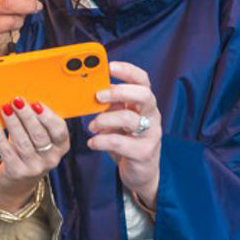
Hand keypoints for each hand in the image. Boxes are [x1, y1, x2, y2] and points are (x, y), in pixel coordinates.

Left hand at [0, 97, 69, 211]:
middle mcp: (51, 159)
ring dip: (13, 123)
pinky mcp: (17, 172)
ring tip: (5, 109)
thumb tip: (23, 100)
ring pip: (23, 142)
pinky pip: (7, 152)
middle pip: (39, 135)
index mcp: (61, 146)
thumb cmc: (30, 149)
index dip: (48, 117)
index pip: (59, 131)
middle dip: (27, 116)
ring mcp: (34, 168)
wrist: (18, 180)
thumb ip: (37, 121)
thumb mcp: (39, 137)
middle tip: (17, 101)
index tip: (36, 103)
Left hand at [88, 61, 161, 209]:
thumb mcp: (118, 120)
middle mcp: (152, 116)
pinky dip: (102, 141)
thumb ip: (110, 106)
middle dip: (119, 92)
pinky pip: (121, 142)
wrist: (141, 173)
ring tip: (92, 126)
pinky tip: (92, 143)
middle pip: (143, 95)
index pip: (142, 80)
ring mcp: (151, 135)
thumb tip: (88, 90)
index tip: (109, 66)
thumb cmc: (127, 141)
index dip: (128, 70)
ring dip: (105, 120)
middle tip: (98, 96)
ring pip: (130, 119)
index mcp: (144, 104)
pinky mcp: (144, 153)